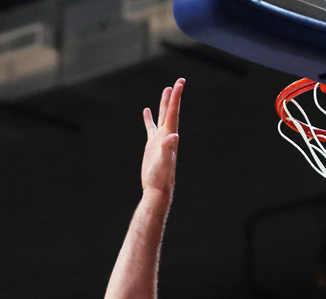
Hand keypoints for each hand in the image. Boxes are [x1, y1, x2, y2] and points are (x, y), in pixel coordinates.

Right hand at [141, 78, 183, 196]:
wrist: (157, 189)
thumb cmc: (161, 177)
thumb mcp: (164, 162)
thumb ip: (168, 149)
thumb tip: (173, 136)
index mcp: (169, 136)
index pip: (173, 113)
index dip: (176, 97)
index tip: (179, 83)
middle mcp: (167, 136)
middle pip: (170, 111)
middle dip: (174, 96)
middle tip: (178, 81)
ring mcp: (159, 140)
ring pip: (162, 117)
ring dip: (164, 104)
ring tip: (166, 89)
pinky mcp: (152, 146)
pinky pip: (151, 128)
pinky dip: (149, 119)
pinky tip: (147, 111)